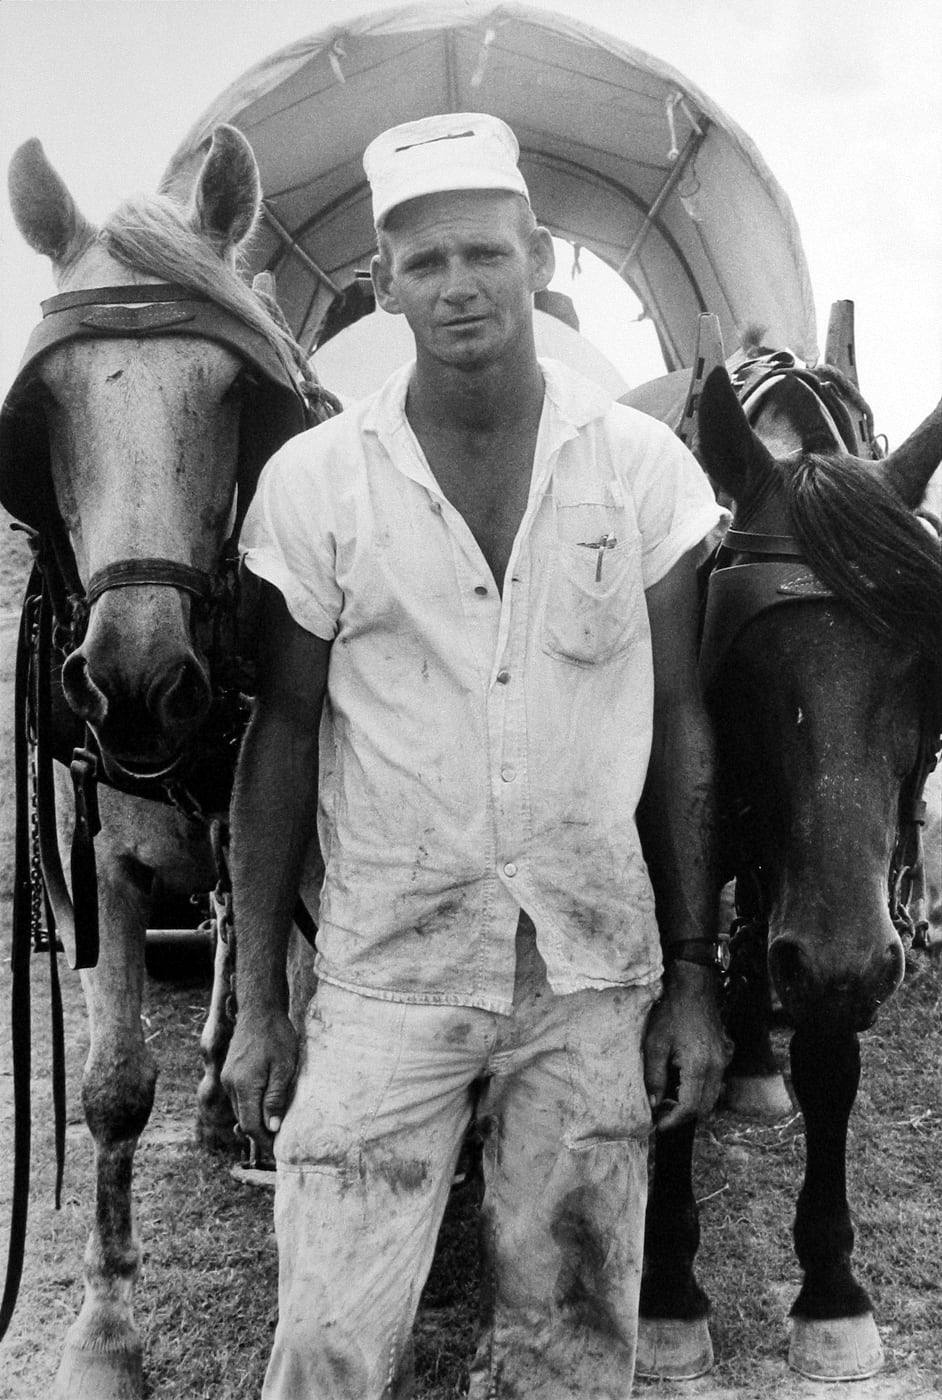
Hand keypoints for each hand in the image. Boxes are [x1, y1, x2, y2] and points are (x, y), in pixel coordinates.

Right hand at [221, 1004, 297, 1157]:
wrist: (259, 1010)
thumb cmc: (276, 1035)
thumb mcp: (284, 1067)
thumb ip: (276, 1098)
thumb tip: (273, 1128)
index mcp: (244, 1086)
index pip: (251, 1125)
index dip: (263, 1141)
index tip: (278, 1150)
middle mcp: (231, 1085)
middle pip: (244, 1120)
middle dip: (261, 1133)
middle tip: (280, 1142)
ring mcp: (228, 1078)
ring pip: (241, 1109)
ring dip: (256, 1120)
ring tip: (275, 1126)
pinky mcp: (230, 1073)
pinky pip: (239, 1097)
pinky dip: (251, 1106)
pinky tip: (265, 1106)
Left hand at [643, 962, 731, 1132]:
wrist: (693, 987)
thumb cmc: (671, 1012)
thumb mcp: (655, 1044)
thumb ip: (654, 1077)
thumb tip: (653, 1104)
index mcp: (700, 1066)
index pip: (690, 1107)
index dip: (674, 1120)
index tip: (659, 1124)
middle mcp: (717, 1067)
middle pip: (704, 1107)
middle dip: (683, 1115)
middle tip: (662, 1112)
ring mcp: (723, 1060)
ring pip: (711, 1096)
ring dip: (692, 1103)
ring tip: (668, 1097)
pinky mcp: (724, 1054)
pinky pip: (715, 1082)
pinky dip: (700, 1089)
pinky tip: (681, 1081)